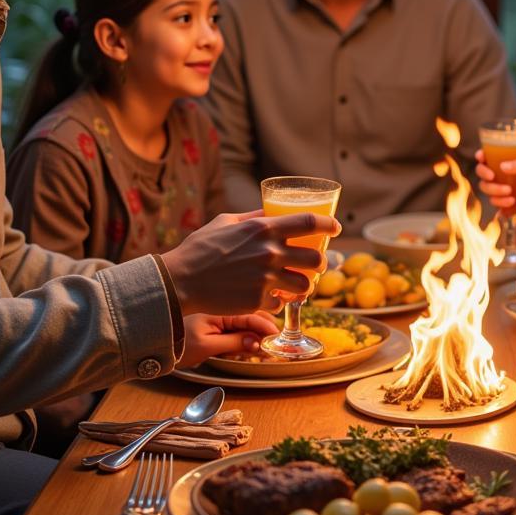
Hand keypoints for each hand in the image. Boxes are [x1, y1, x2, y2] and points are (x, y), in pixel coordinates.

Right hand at [161, 209, 339, 315]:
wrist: (179, 281)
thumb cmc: (200, 249)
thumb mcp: (226, 222)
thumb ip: (253, 218)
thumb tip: (271, 212)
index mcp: (264, 229)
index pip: (308, 222)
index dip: (328, 224)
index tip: (336, 228)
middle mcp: (270, 253)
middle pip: (316, 258)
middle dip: (321, 263)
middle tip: (318, 264)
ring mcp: (266, 278)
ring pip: (304, 285)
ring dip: (304, 286)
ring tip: (298, 285)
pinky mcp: (258, 300)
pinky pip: (281, 302)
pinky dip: (280, 301)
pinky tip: (272, 298)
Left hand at [180, 311, 279, 369]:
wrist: (154, 343)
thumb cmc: (177, 343)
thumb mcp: (207, 346)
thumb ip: (233, 342)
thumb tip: (257, 342)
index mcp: (220, 312)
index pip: (250, 316)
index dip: (265, 327)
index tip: (277, 336)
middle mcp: (221, 312)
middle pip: (251, 318)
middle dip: (264, 329)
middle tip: (276, 343)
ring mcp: (218, 320)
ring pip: (245, 325)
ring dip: (257, 334)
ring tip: (267, 347)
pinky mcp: (214, 328)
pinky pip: (236, 330)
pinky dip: (246, 338)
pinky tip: (252, 346)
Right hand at [474, 149, 515, 212]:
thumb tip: (503, 166)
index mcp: (508, 159)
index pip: (488, 155)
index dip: (480, 155)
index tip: (481, 158)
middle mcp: (501, 173)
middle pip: (481, 173)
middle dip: (484, 175)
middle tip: (493, 177)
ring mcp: (503, 188)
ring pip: (486, 189)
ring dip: (494, 191)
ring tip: (510, 193)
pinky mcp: (506, 202)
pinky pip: (496, 204)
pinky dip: (500, 204)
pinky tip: (512, 203)